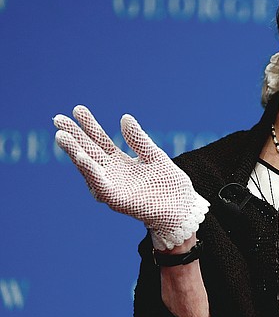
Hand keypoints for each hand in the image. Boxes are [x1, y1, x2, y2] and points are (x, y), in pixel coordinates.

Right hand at [53, 105, 208, 249]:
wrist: (183, 208)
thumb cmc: (169, 183)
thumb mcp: (154, 155)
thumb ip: (139, 140)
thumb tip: (124, 117)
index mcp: (120, 161)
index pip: (100, 140)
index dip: (89, 125)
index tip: (77, 109)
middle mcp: (111, 173)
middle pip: (89, 151)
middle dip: (73, 136)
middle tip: (58, 119)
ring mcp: (112, 186)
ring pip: (89, 167)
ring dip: (75, 152)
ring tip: (62, 136)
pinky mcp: (116, 200)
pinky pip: (100, 185)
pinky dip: (90, 171)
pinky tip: (81, 157)